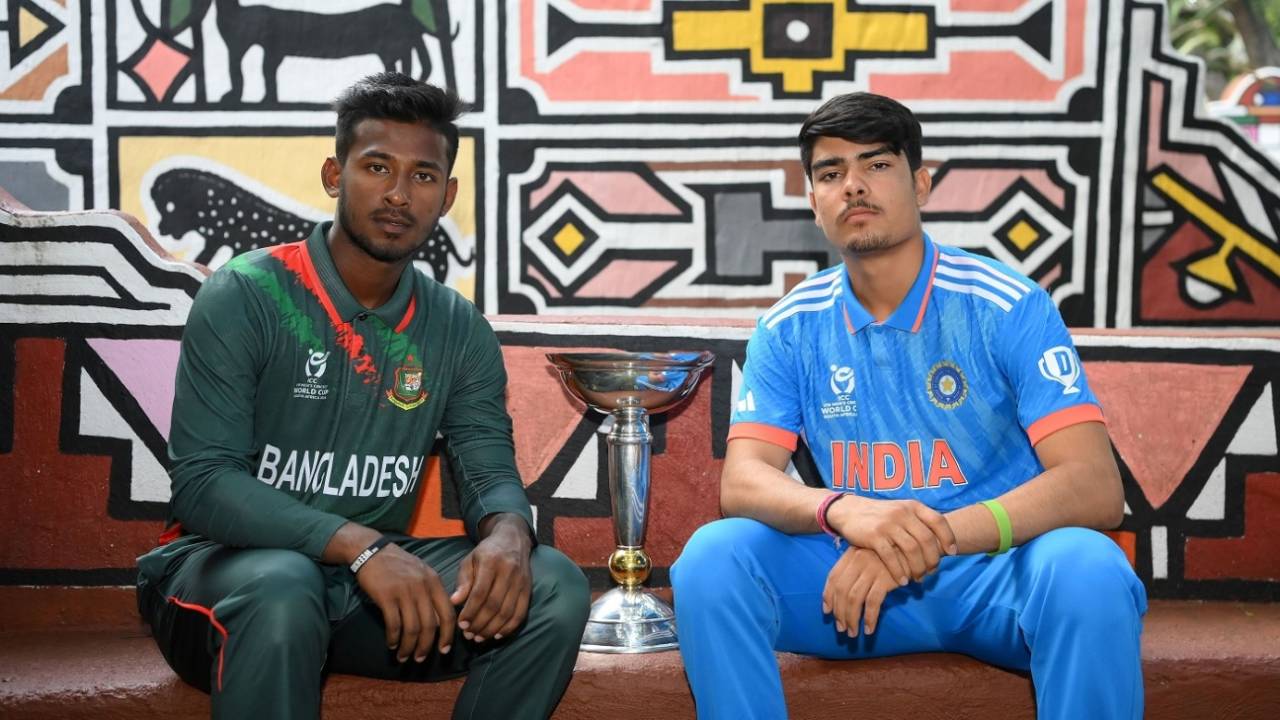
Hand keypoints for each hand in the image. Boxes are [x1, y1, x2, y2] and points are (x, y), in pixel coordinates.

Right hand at [355, 543, 456, 662]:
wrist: (372, 551)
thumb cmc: (399, 565)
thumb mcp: (422, 573)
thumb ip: (433, 593)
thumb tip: (440, 620)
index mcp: (434, 582)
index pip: (447, 613)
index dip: (448, 635)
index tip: (444, 650)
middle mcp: (422, 587)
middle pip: (429, 626)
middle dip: (426, 646)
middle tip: (420, 659)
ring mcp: (404, 592)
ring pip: (411, 628)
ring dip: (408, 646)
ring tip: (404, 656)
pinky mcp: (386, 596)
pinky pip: (393, 624)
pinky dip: (393, 638)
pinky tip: (392, 644)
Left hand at [451, 515, 532, 642]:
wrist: (513, 539)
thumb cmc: (487, 552)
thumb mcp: (470, 560)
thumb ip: (463, 581)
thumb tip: (455, 602)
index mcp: (490, 562)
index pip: (480, 592)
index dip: (470, 611)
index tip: (461, 625)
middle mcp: (508, 571)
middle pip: (494, 605)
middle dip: (480, 624)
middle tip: (468, 635)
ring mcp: (521, 581)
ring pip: (507, 612)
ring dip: (492, 629)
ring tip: (479, 637)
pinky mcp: (528, 589)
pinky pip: (521, 613)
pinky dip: (509, 627)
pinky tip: (498, 635)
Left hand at [823, 546, 899, 636]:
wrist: (912, 549)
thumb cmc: (890, 556)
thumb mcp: (868, 556)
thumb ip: (854, 569)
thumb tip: (840, 595)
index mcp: (851, 554)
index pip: (833, 577)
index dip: (828, 596)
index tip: (827, 611)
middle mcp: (858, 560)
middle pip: (842, 591)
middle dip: (839, 612)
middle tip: (841, 628)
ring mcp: (871, 569)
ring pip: (854, 599)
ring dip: (851, 619)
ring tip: (852, 633)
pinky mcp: (885, 578)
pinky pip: (873, 602)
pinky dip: (869, 618)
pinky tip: (869, 629)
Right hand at [827, 495, 956, 584]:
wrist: (850, 511)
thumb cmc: (881, 516)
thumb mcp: (902, 511)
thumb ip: (919, 523)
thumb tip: (942, 543)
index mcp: (912, 506)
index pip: (938, 521)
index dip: (948, 538)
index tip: (952, 553)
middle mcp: (902, 513)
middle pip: (927, 539)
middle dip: (932, 559)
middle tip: (932, 572)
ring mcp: (887, 524)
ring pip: (912, 550)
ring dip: (918, 568)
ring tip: (918, 578)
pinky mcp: (873, 536)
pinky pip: (891, 557)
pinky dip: (899, 571)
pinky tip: (902, 580)